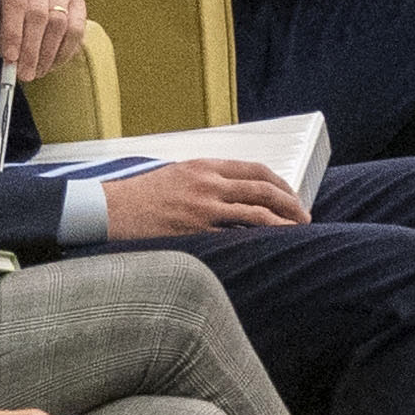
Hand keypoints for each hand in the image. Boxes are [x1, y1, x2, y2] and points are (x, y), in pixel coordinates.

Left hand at [0, 0, 84, 77]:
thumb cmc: (3, 8)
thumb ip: (0, 39)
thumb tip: (12, 64)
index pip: (16, 2)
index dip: (14, 32)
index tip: (11, 59)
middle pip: (39, 15)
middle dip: (32, 50)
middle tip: (26, 74)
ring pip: (60, 23)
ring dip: (49, 54)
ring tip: (38, 72)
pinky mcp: (77, 1)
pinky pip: (77, 30)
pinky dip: (65, 51)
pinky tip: (53, 63)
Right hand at [98, 158, 307, 238]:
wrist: (109, 210)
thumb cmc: (141, 196)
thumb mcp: (177, 175)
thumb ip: (208, 179)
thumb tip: (238, 191)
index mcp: (204, 166)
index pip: (255, 170)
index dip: (280, 184)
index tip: (292, 196)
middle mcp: (207, 184)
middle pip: (263, 190)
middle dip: (290, 204)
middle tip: (305, 217)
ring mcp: (202, 210)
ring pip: (256, 214)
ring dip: (282, 224)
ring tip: (296, 233)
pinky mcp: (195, 233)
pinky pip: (235, 238)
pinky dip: (256, 242)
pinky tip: (269, 248)